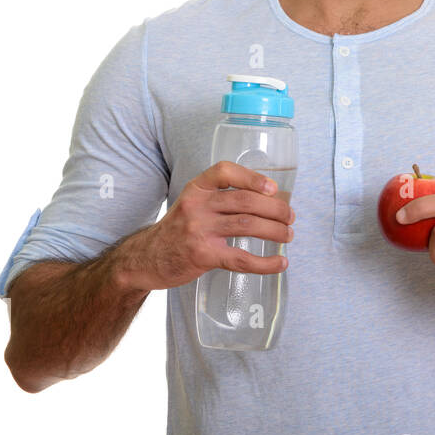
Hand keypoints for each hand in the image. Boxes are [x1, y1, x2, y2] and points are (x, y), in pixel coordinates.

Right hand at [121, 161, 294, 291]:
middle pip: (245, 201)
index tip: (273, 189)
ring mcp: (199, 231)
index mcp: (196, 189)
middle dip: (275, 209)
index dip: (252, 177)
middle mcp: (197, 206)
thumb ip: (221, 198)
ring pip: (247, 225)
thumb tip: (268, 200)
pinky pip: (241, 258)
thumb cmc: (178, 229)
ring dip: (275, 230)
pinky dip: (265, 262)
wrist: (145, 258)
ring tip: (288, 235)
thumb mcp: (192, 203)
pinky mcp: (203, 255)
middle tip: (290, 217)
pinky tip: (280, 263)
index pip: (225, 171)